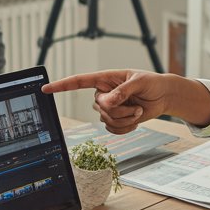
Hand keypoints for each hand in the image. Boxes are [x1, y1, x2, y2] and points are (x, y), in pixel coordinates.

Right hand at [43, 70, 209, 133]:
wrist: (163, 97)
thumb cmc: (152, 83)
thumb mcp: (140, 82)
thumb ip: (123, 90)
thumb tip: (107, 101)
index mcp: (105, 79)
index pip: (79, 82)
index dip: (61, 86)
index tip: (46, 88)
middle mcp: (103, 94)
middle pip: (99, 108)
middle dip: (121, 109)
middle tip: (137, 103)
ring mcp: (109, 108)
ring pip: (107, 120)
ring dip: (126, 118)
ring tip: (139, 109)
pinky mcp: (116, 120)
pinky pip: (113, 130)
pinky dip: (127, 127)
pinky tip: (136, 119)